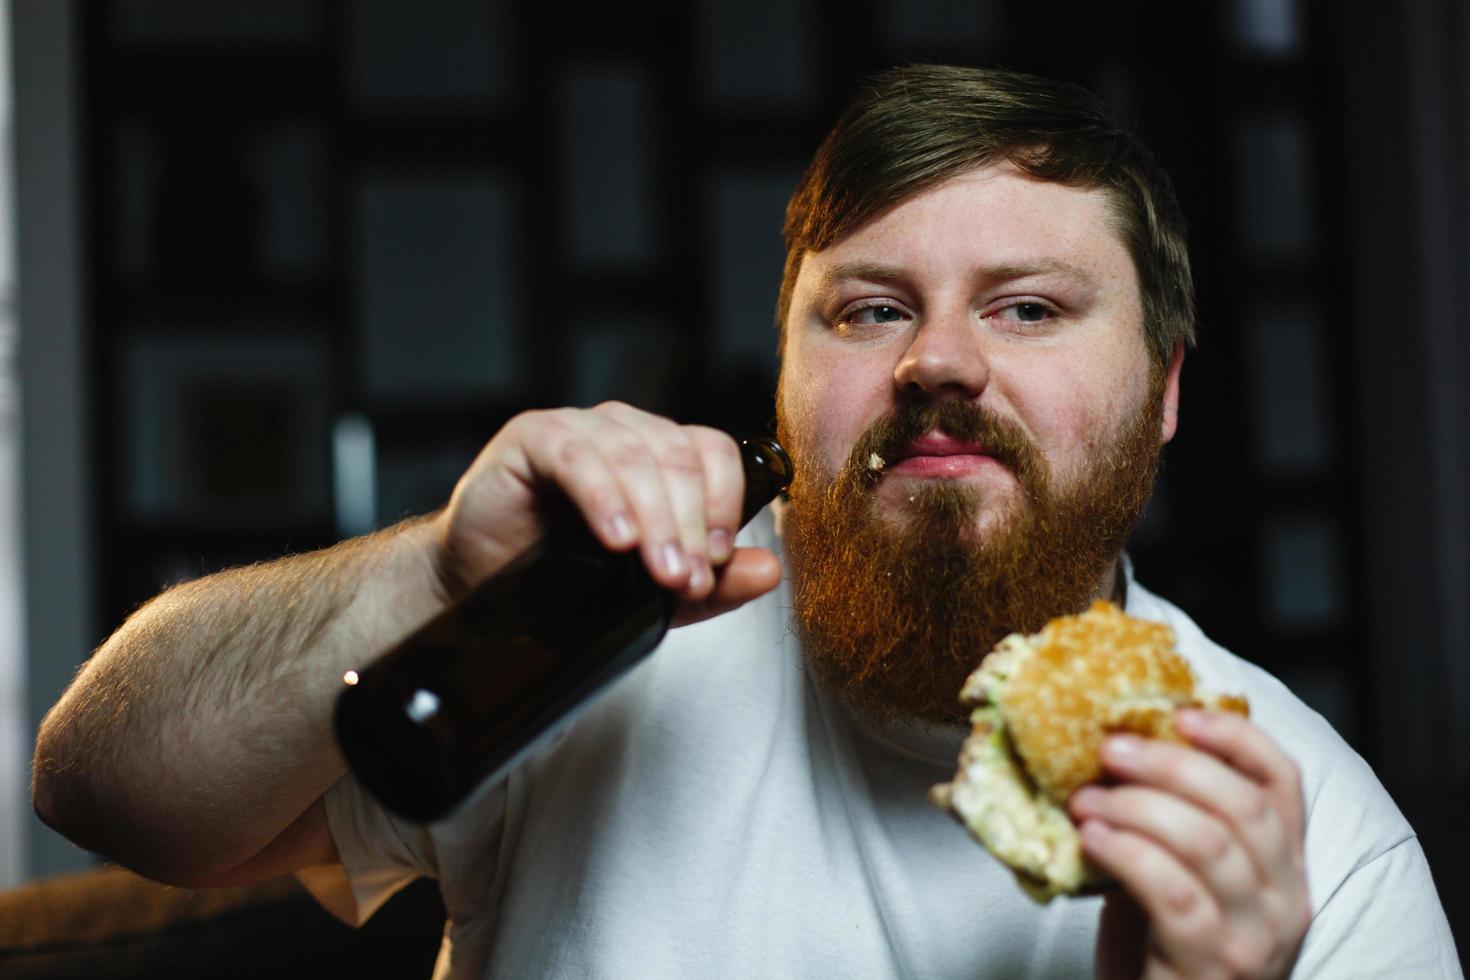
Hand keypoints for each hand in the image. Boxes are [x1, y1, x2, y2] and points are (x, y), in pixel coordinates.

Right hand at [428, 401, 781, 626]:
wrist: (479, 587)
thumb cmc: (562, 579)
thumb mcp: (650, 591)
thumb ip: (711, 582)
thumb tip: (769, 572)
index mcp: (661, 455)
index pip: (715, 454)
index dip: (724, 504)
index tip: (715, 561)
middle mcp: (626, 431)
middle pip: (679, 457)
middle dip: (689, 524)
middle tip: (685, 579)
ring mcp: (580, 429)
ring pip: (635, 457)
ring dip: (654, 518)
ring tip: (655, 569)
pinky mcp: (533, 437)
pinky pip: (578, 457)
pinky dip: (603, 499)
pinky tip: (614, 537)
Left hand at [1069, 710, 1310, 978]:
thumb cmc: (1164, 945)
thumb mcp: (1182, 872)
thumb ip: (1169, 820)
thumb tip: (1117, 749)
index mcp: (1284, 863)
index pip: (1282, 780)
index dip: (1235, 736)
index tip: (1179, 712)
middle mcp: (1285, 897)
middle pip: (1242, 804)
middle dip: (1170, 764)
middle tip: (1110, 749)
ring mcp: (1256, 935)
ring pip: (1208, 843)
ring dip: (1137, 807)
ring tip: (1085, 800)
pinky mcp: (1214, 963)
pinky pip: (1174, 892)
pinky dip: (1128, 854)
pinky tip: (1092, 840)